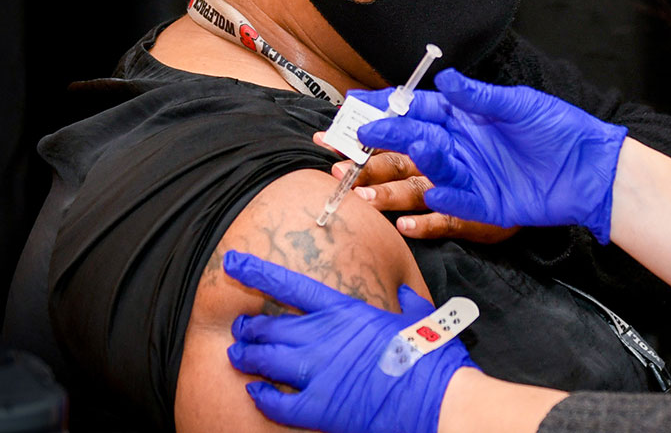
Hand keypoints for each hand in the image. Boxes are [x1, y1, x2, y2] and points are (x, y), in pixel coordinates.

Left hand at [224, 251, 474, 432]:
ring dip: (246, 356)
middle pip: (270, 326)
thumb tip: (407, 294)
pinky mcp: (318, 408)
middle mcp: (325, 337)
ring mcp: (319, 373)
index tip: (232, 262)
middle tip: (241, 328)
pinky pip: (274, 402)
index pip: (290, 286)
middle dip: (249, 326)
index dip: (257, 273)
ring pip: (264, 359)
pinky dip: (260, 396)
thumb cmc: (432, 356)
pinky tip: (254, 393)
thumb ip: (407, 303)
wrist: (439, 399)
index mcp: (347, 311)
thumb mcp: (421, 318)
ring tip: (237, 355)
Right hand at [353, 70, 626, 243]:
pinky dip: (441, 203)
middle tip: (353, 135)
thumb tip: (444, 79)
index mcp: (467, 116)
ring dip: (405, 168)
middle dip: (381, 137)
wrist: (592, 168)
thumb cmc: (560, 129)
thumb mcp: (520, 105)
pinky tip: (428, 197)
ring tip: (383, 162)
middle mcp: (462, 145)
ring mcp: (471, 175)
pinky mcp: (485, 204)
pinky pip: (456, 205)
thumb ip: (479, 96)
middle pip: (414, 140)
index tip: (356, 103)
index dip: (388, 105)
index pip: (419, 108)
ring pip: (428, 171)